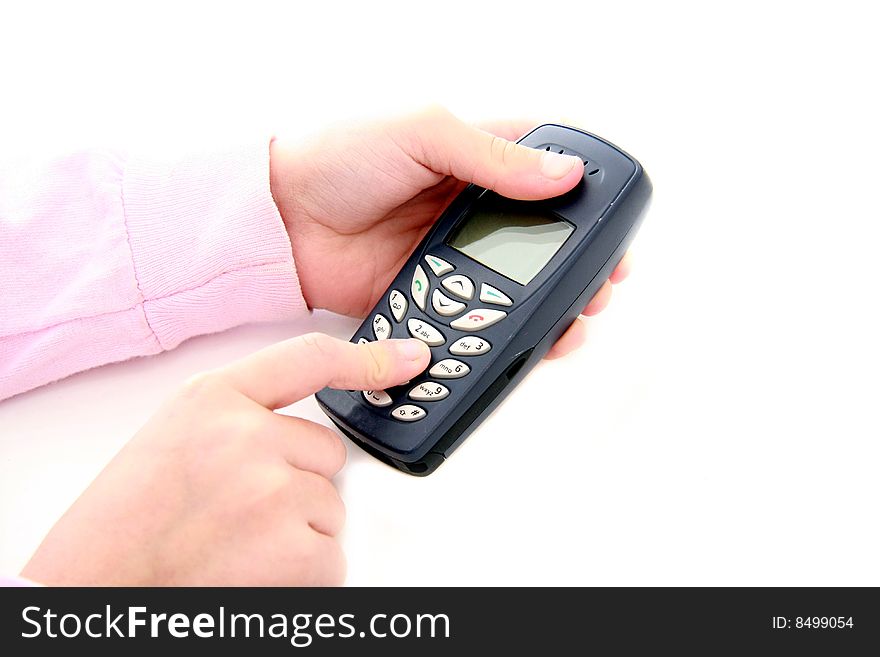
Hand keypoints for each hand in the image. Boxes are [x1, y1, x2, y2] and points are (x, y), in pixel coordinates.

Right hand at [21, 335, 430, 585]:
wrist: (95, 586)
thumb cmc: (126, 520)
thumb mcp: (174, 435)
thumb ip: (240, 417)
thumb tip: (307, 434)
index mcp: (213, 400)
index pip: (309, 360)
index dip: (368, 358)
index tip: (409, 359)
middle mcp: (248, 436)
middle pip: (326, 453)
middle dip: (297, 483)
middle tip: (238, 511)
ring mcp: (275, 490)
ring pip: (330, 506)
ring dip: (297, 529)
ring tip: (234, 543)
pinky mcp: (297, 548)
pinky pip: (333, 554)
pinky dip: (305, 571)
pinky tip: (251, 570)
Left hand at [269, 107, 631, 360]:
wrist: (278, 219)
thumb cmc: (337, 155)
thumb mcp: (421, 132)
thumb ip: (492, 155)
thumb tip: (562, 174)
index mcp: (471, 157)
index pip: (545, 171)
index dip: (583, 196)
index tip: (611, 223)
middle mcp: (467, 207)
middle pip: (541, 239)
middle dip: (578, 263)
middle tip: (602, 283)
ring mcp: (450, 255)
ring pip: (516, 283)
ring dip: (551, 303)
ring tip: (577, 318)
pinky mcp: (429, 294)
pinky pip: (475, 315)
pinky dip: (503, 330)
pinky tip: (530, 339)